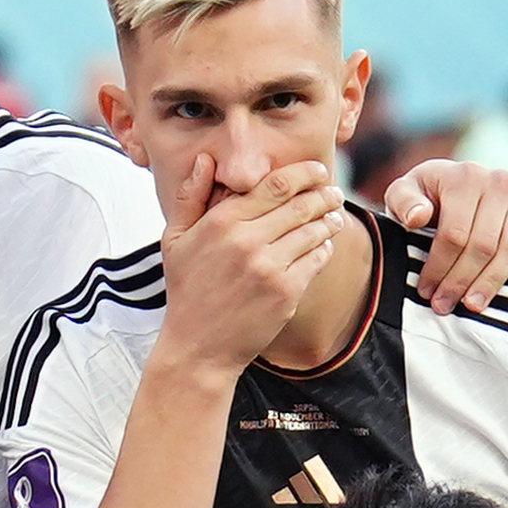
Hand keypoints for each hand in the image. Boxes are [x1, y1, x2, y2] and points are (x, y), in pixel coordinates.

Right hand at [154, 149, 350, 371]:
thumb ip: (189, 198)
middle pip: (302, 203)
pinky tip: (323, 243)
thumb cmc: (186, 291)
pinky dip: (324, 247)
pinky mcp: (286, 291)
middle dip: (325, 193)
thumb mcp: (174, 241)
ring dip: (329, 218)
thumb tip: (204, 160)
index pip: (276, 185)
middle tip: (333, 191)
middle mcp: (247, 241)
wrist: (198, 348)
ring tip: (333, 215)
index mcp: (221, 223)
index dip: (305, 173)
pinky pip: (317, 258)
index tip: (318, 171)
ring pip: (314, 229)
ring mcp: (269, 267)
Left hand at [388, 154, 507, 313]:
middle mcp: (499, 184)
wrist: (447, 186)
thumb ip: (404, 201)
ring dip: (492, 281)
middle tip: (443, 305)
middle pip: (483, 245)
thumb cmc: (421, 195)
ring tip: (473, 306)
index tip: (425, 290)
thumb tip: (419, 217)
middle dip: (461, 280)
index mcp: (467, 177)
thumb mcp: (402, 192)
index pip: (455, 233)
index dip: (439, 266)